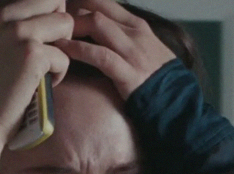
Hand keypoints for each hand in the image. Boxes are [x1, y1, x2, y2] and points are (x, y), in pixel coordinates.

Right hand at [0, 0, 73, 173]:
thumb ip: (2, 24)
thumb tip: (23, 14)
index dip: (47, 14)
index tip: (42, 38)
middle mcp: (4, 15)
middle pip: (55, 1)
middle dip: (60, 26)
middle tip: (50, 51)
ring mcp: (18, 32)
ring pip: (66, 23)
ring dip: (63, 48)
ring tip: (47, 69)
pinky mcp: (33, 54)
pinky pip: (65, 56)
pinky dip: (59, 74)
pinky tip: (42, 86)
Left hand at [59, 0, 175, 99]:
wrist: (179, 104)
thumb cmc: (160, 80)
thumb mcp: (147, 50)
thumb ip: (127, 39)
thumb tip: (103, 36)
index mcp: (139, 26)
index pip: (106, 3)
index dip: (84, 4)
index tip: (66, 11)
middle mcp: (135, 33)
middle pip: (97, 9)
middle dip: (73, 14)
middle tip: (55, 25)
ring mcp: (132, 52)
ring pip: (97, 24)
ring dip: (72, 27)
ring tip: (55, 35)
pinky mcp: (127, 72)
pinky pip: (99, 55)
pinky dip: (77, 50)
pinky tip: (63, 50)